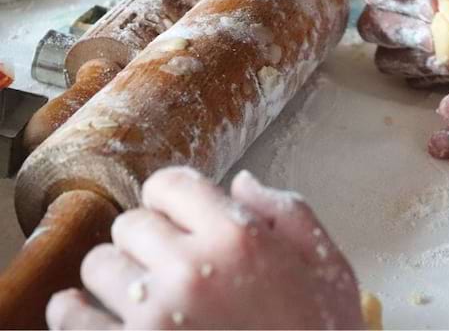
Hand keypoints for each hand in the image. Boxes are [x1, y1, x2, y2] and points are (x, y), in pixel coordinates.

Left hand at [46, 167, 363, 329]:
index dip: (170, 197)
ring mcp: (156, 318)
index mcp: (238, 238)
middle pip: (130, 223)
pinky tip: (93, 314)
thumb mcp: (326, 264)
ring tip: (139, 291)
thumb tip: (242, 182)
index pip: (169, 184)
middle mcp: (192, 270)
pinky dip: (74, 311)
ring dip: (116, 274)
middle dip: (147, 236)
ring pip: (99, 265)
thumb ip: (287, 211)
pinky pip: (71, 318)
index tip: (175, 215)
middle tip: (165, 259)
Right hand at [358, 0, 448, 86]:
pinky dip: (432, 77)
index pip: (375, 0)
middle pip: (374, 31)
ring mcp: (407, 43)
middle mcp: (392, 12)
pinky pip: (414, 81)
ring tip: (446, 57)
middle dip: (406, 35)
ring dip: (415, 61)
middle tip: (436, 35)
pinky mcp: (426, 66)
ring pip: (388, 61)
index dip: (400, 7)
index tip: (435, 4)